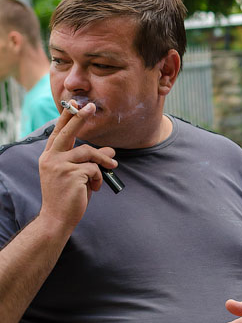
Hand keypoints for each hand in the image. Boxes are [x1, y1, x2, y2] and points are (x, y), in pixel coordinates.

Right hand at [38, 101, 117, 230]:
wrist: (57, 219)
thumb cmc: (68, 197)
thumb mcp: (79, 176)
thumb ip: (90, 162)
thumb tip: (110, 149)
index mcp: (49, 157)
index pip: (58, 132)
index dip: (67, 117)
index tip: (76, 104)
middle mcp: (51, 158)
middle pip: (68, 132)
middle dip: (80, 118)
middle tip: (91, 107)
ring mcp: (59, 165)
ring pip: (88, 152)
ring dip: (103, 160)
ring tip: (111, 168)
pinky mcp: (71, 174)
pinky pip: (94, 168)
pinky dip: (99, 177)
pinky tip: (95, 188)